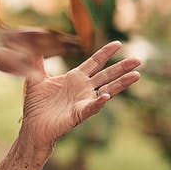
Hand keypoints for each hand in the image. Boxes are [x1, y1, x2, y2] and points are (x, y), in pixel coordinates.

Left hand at [21, 40, 140, 148]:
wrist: (32, 127)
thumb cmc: (36, 105)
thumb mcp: (35, 79)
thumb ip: (37, 61)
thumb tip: (33, 42)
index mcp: (75, 78)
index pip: (94, 62)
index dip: (105, 53)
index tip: (118, 43)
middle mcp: (83, 88)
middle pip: (106, 74)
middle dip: (122, 67)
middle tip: (139, 59)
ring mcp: (83, 101)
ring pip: (107, 90)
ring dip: (121, 83)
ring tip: (136, 75)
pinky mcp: (79, 114)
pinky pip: (92, 107)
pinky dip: (99, 102)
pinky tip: (106, 95)